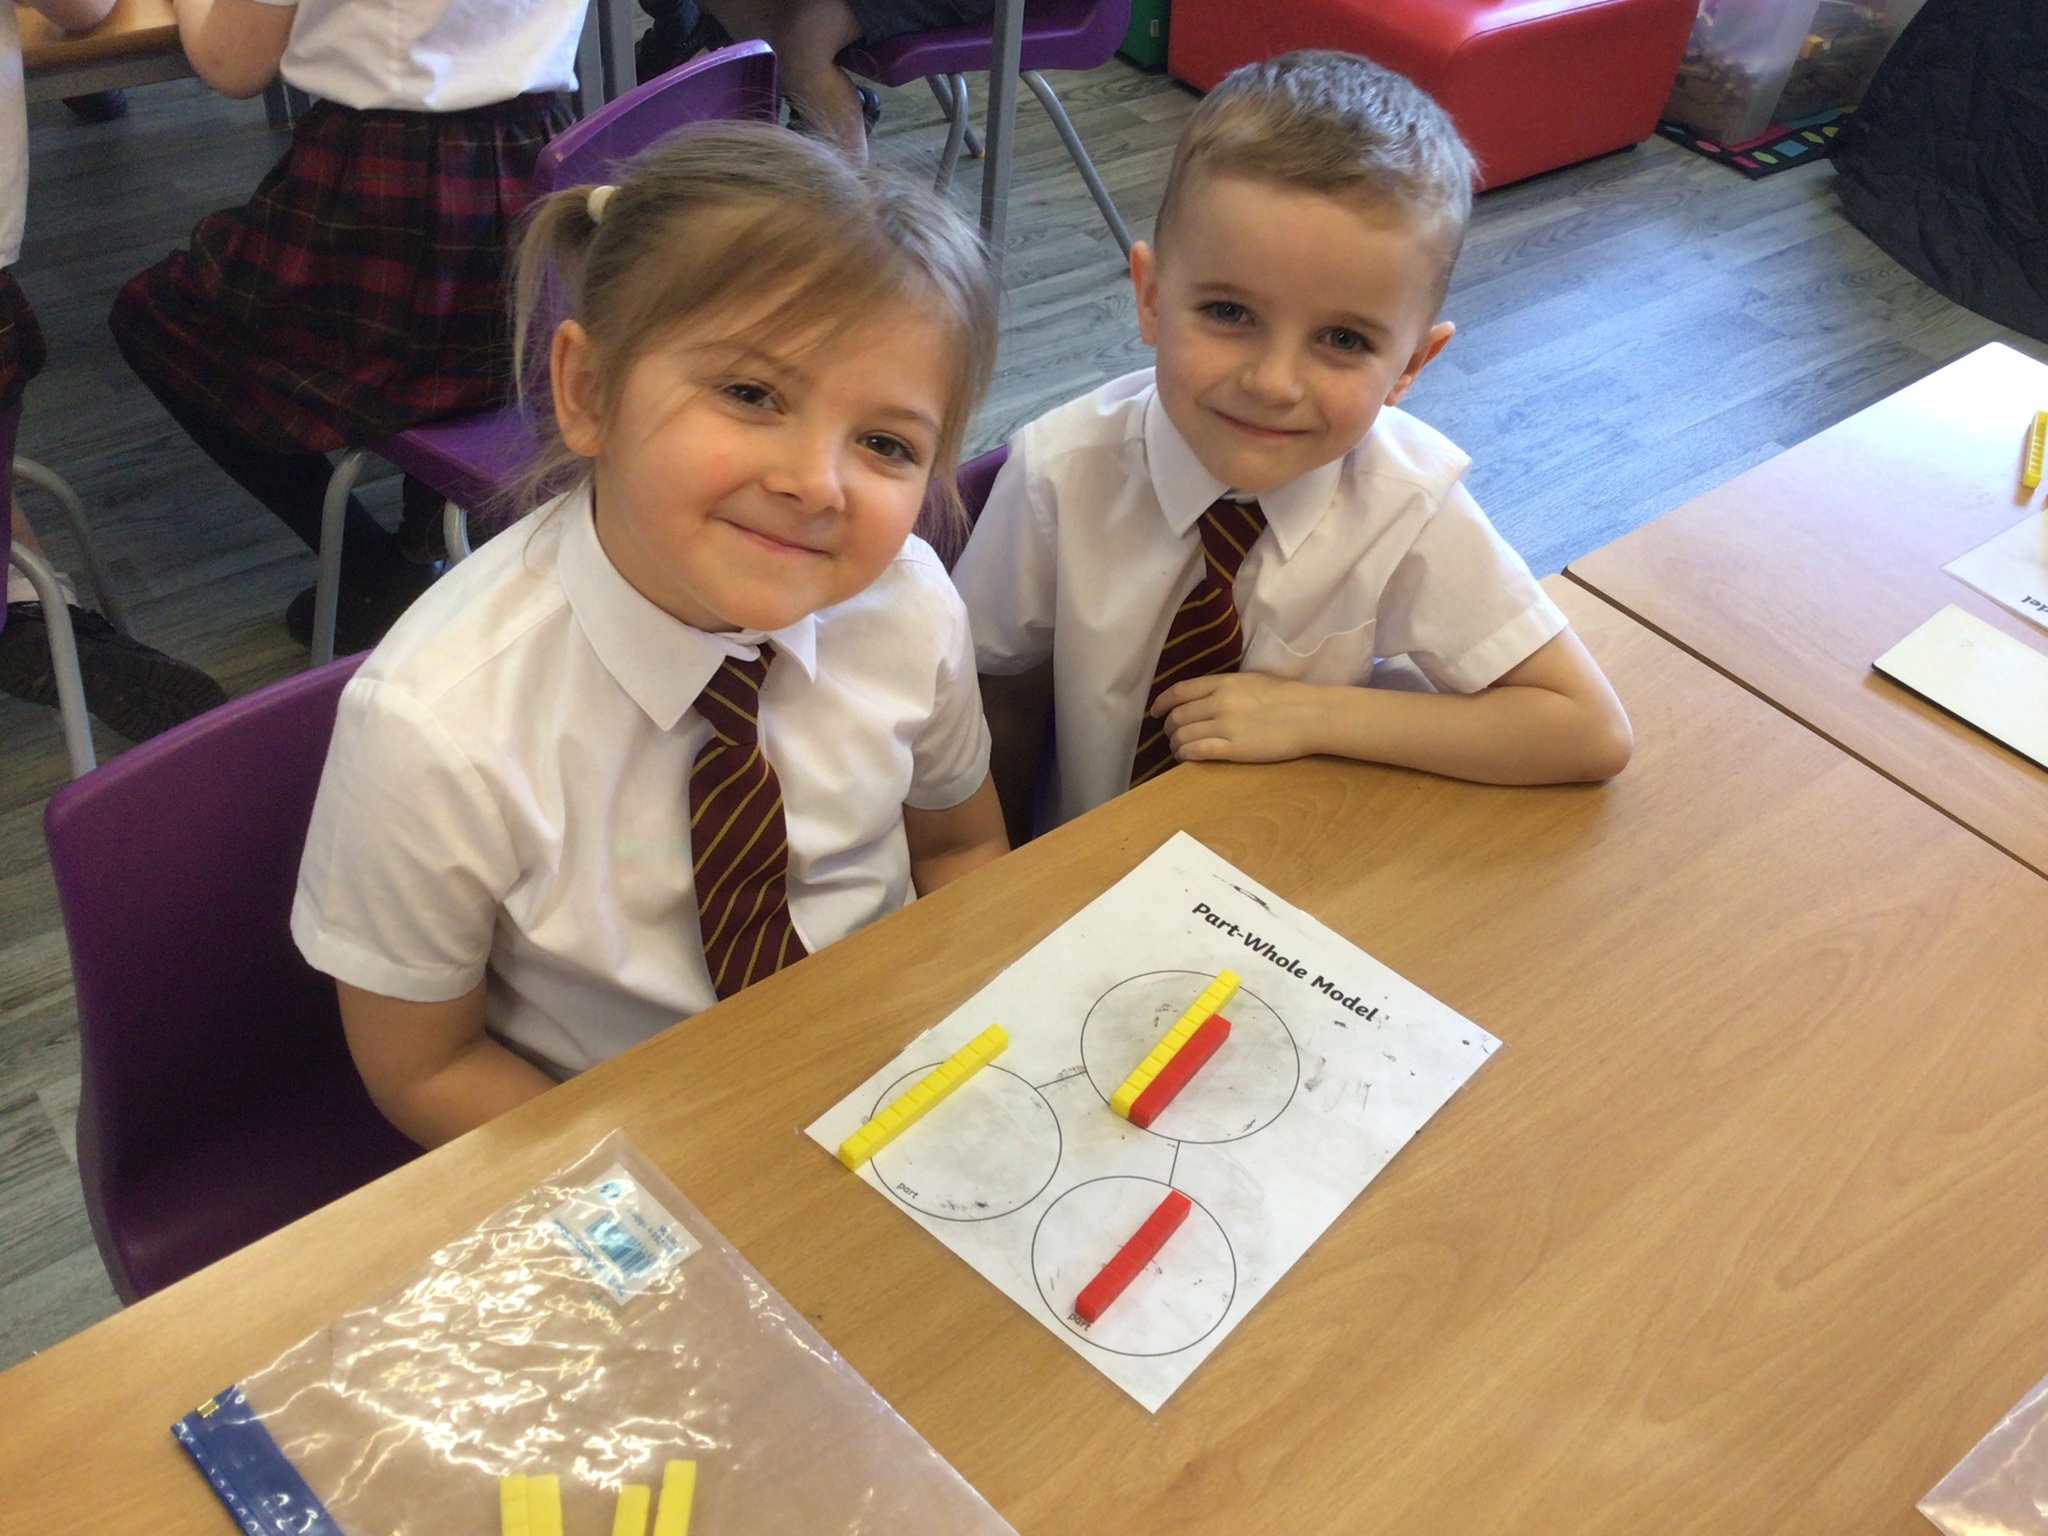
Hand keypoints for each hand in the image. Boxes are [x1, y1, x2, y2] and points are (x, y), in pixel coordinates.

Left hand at [1151, 672, 1321, 763]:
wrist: (1310, 715)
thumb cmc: (1286, 696)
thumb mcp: (1250, 681)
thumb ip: (1224, 687)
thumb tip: (1203, 698)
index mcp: (1223, 682)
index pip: (1179, 691)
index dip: (1161, 703)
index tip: (1155, 713)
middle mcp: (1219, 702)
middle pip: (1177, 716)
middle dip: (1168, 728)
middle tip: (1171, 736)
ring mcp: (1225, 725)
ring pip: (1183, 735)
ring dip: (1175, 745)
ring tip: (1179, 750)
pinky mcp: (1233, 748)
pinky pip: (1197, 751)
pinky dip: (1185, 754)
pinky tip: (1186, 757)